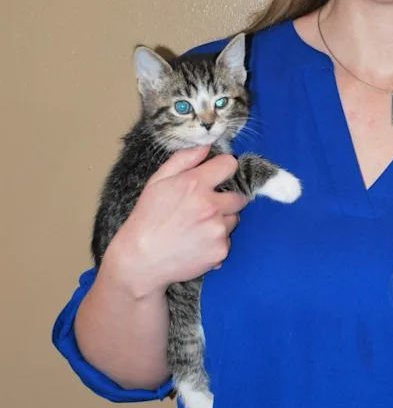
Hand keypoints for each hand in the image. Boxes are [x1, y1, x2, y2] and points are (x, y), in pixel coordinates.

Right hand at [101, 145, 248, 298]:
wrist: (140, 261)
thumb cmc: (147, 219)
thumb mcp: (157, 182)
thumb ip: (183, 160)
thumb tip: (206, 146)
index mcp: (196, 184)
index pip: (230, 164)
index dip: (224, 168)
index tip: (218, 176)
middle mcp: (211, 206)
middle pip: (239, 196)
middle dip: (226, 200)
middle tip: (205, 208)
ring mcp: (217, 230)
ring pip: (234, 220)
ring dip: (222, 221)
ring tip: (197, 228)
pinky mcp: (220, 251)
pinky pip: (227, 241)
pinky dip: (216, 243)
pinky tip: (197, 244)